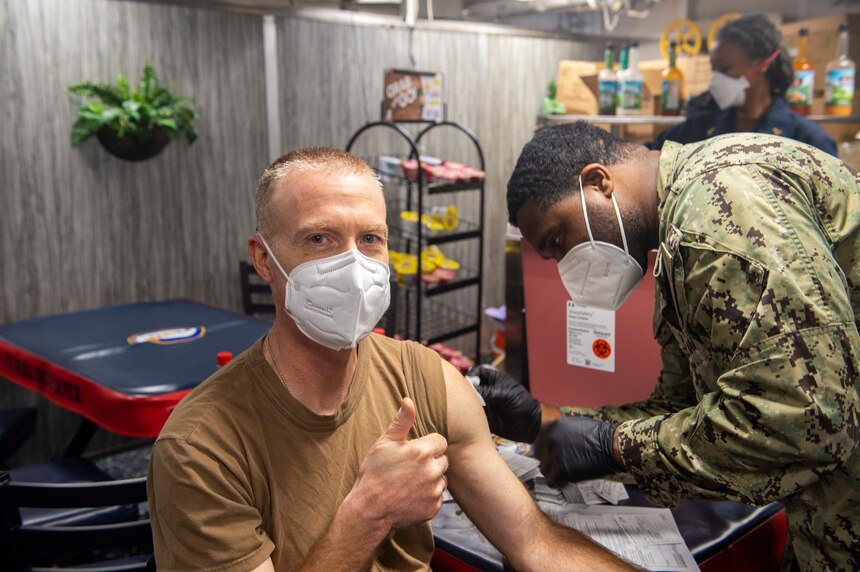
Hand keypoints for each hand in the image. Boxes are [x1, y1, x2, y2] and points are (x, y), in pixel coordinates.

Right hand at [348, 398, 447, 530]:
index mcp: (422, 451)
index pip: (440, 441)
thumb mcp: (385, 443)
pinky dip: (428, 496)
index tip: (413, 453)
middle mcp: (432, 470)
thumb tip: (409, 400)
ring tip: (410, 482)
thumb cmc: (374, 474)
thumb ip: (401, 421)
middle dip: (430, 461)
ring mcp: (434, 490)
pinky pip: (438, 496)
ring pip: (441, 478)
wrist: (369, 510)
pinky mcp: (434, 507)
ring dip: (431, 478)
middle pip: (443, 460)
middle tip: (410, 468)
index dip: (427, 445)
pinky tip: (412, 495)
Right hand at [471, 367, 540, 442]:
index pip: (477, 372)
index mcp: (492, 379)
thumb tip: (470, 391)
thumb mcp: (504, 394)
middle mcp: (486, 390)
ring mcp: (484, 403)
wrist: (529, 422)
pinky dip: (469, 414)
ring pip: (469, 400)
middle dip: (466, 390)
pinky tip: (471, 416)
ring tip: (469, 406)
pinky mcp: (484, 416)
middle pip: (470, 386)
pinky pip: (472, 413)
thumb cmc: (521, 402)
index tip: (469, 382)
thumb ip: (486, 392)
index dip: (471, 375)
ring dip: (466, 403)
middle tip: (466, 396)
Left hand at [535, 416, 621, 485]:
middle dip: (550, 461)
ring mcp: (554, 455)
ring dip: (554, 472)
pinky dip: (559, 482)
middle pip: (540, 456)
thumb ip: (558, 433)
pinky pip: (551, 481)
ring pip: (544, 469)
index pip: (539, 442)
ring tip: (566, 472)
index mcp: (551, 427)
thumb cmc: (597, 436)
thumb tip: (549, 442)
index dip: (547, 450)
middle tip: (561, 464)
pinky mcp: (561, 470)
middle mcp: (549, 439)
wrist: (611, 445)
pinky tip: (567, 479)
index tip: (553, 455)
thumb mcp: (573, 425)